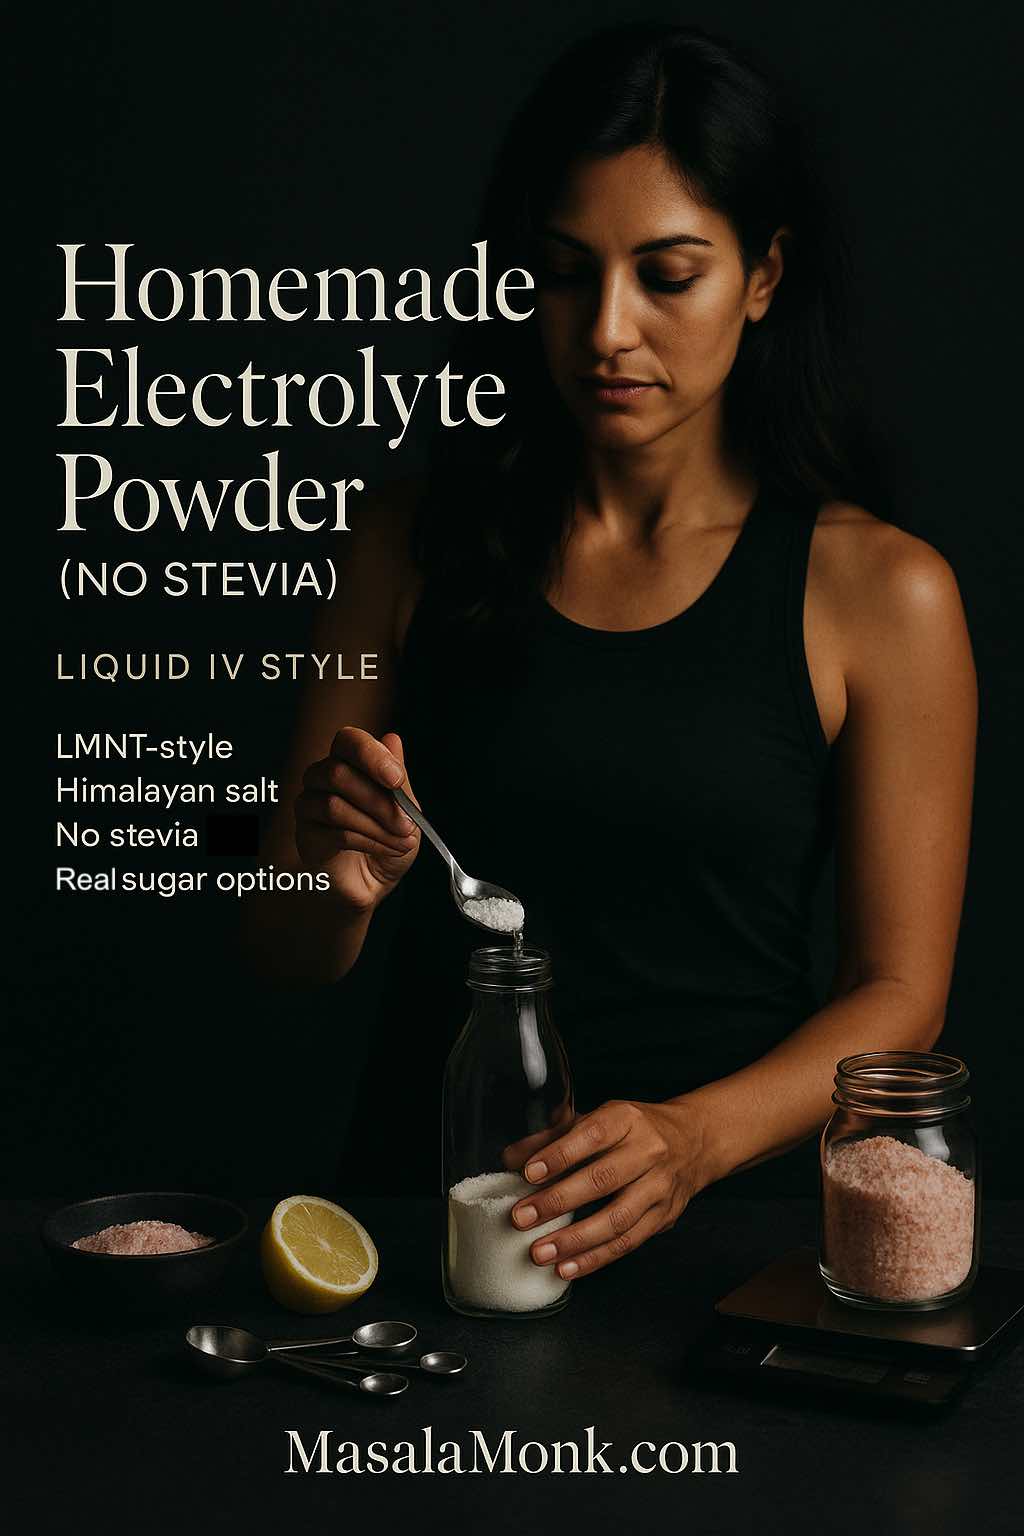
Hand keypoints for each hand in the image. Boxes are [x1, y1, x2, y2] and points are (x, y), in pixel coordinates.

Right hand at [294, 727, 419, 910]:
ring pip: (334, 806)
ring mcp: (309, 806)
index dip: (370, 755)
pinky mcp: (306, 837)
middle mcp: (322, 779)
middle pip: (337, 773)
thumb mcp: (405, 809)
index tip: (395, 778)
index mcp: (348, 762)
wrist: (374, 883)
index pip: (348, 741)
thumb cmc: (388, 840)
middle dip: (379, 801)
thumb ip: (397, 779)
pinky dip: (367, 842)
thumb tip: (392, 739)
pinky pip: (333, 833)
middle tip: (407, 823)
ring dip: (376, 826)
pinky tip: (383, 849)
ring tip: (400, 840)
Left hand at [509, 1099, 706, 1279]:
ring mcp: (659, 1187)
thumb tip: (510, 1158)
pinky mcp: (663, 1217)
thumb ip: (554, 1137)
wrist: (693, 1142)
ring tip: (541, 1252)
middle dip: (558, 1202)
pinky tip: (568, 1267)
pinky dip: (595, 1258)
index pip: (592, 1135)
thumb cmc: (634, 1130)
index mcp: (627, 1119)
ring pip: (616, 1219)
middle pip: (602, 1180)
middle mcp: (648, 1151)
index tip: (528, 1172)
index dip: (559, 1154)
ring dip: (575, 1240)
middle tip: (521, 1218)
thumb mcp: (598, 1120)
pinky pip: (628, 1243)